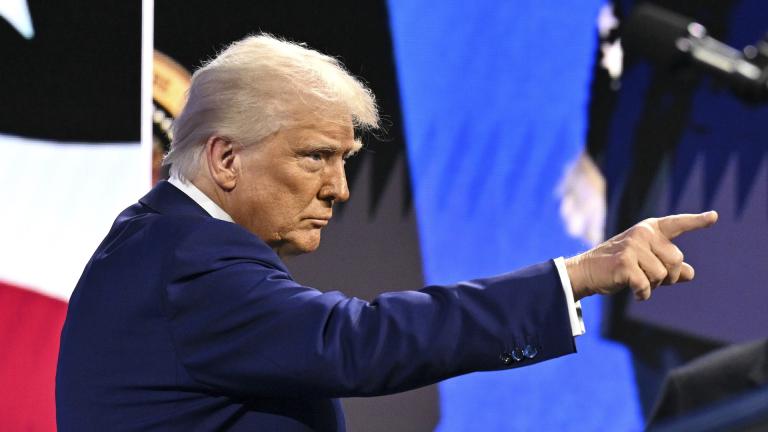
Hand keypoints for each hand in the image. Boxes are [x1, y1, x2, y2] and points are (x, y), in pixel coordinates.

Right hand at [565, 211, 717, 300]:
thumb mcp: (645, 262)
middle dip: (668, 276)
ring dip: (653, 286)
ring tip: (636, 281)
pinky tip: (634, 291)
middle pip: (676, 260)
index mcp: (649, 229)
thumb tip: (691, 274)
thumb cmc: (617, 266)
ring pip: (663, 275)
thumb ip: (669, 266)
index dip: (697, 221)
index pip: (677, 224)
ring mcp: (632, 247)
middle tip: (650, 279)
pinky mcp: (625, 263)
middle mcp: (642, 233)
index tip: (714, 216)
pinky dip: (643, 294)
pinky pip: (647, 286)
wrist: (585, 271)